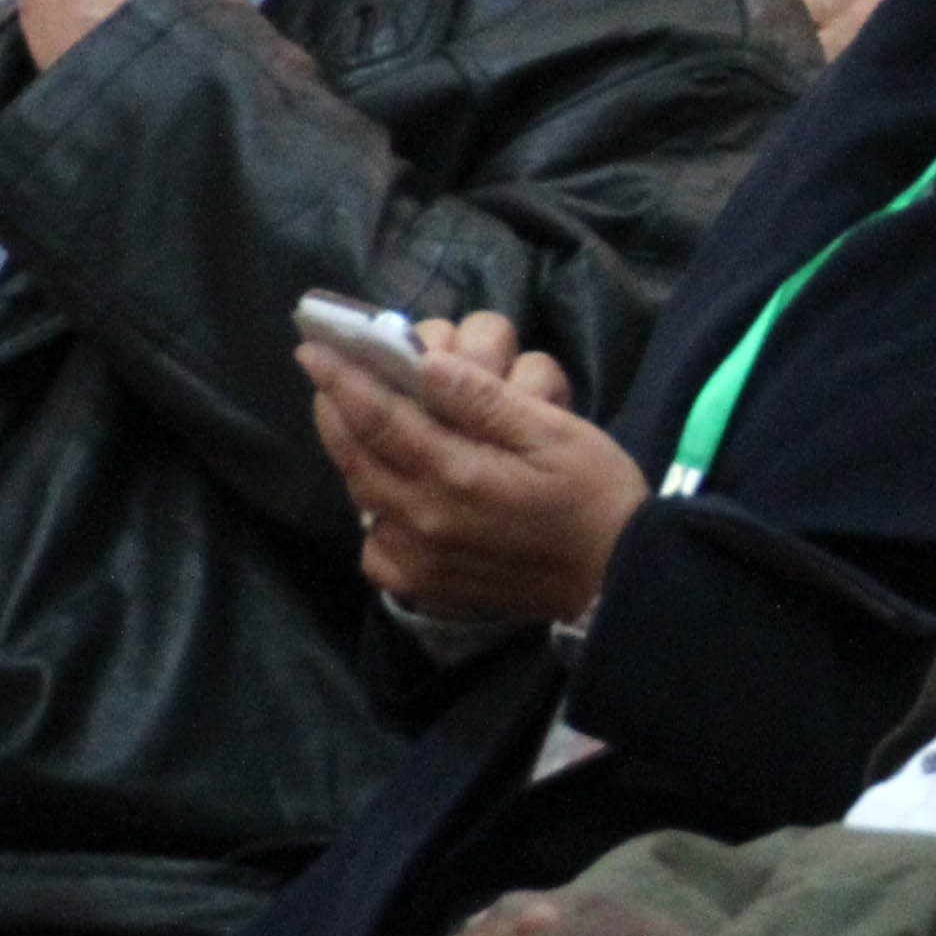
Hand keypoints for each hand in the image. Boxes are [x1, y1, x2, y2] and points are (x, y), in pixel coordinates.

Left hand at [301, 309, 648, 625]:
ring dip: (350, 455)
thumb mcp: (554, 432)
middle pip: (358, 458)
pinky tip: (388, 495)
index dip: (343, 380)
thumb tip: (425, 362)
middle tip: (324, 378)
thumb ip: (484, 400)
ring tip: (348, 421)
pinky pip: (378, 550)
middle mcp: (426, 519)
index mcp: (457, 474)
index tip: (314, 350)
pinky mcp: (430, 586)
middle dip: (335, 412)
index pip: (379, 418)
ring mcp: (423, 558)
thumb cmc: (595, 494)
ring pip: (363, 498)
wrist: (620, 580)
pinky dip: (372, 516)